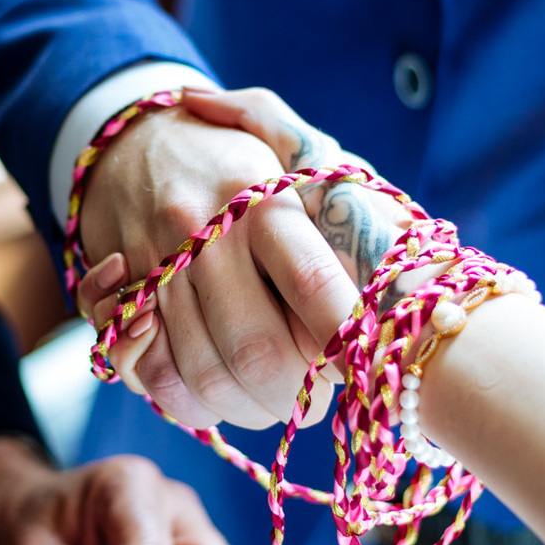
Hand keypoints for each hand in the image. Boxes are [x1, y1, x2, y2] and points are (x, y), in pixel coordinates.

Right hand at [76, 87, 407, 425]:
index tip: (369, 364)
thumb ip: (352, 193)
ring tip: (277, 398)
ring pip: (207, 375)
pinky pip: (152, 376)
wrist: (134, 135)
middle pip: (259, 352)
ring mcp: (158, 266)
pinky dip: (190, 406)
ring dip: (252, 408)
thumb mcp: (299, 150)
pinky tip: (222, 395)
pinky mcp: (122, 296)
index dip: (346, 341)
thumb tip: (421, 258)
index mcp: (264, 196)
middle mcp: (207, 231)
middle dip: (299, 396)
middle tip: (318, 397)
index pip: (314, 285)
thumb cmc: (240, 155)